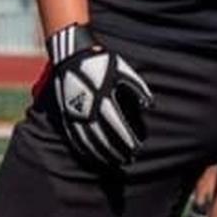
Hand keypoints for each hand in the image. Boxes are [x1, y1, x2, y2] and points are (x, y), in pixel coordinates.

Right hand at [44, 22, 152, 169]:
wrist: (73, 55)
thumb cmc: (101, 62)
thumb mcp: (123, 71)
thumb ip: (137, 88)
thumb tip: (150, 105)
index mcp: (104, 99)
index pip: (118, 127)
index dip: (127, 140)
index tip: (136, 149)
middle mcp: (89, 109)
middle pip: (103, 138)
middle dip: (116, 151)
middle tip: (127, 159)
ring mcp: (76, 113)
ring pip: (89, 140)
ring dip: (101, 153)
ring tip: (112, 161)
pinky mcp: (67, 113)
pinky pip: (74, 135)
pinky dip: (83, 147)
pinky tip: (90, 154)